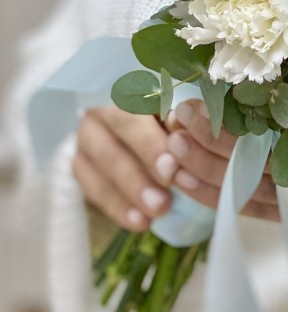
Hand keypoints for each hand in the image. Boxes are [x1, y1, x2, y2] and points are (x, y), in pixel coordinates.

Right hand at [72, 107, 176, 231]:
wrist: (141, 135)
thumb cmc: (174, 122)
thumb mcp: (181, 118)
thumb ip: (183, 124)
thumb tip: (184, 130)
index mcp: (132, 90)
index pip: (138, 111)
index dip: (153, 141)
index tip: (172, 167)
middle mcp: (105, 109)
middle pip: (118, 137)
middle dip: (143, 169)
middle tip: (165, 198)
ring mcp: (88, 137)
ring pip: (104, 163)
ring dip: (131, 190)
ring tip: (157, 211)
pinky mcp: (80, 164)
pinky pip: (94, 187)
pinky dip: (118, 206)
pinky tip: (139, 221)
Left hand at [165, 99, 287, 223]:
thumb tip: (275, 51)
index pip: (281, 137)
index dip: (238, 124)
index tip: (202, 99)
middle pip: (259, 164)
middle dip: (213, 142)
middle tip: (179, 117)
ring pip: (247, 189)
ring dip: (204, 170)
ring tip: (170, 146)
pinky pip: (246, 209)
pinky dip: (213, 194)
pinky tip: (182, 178)